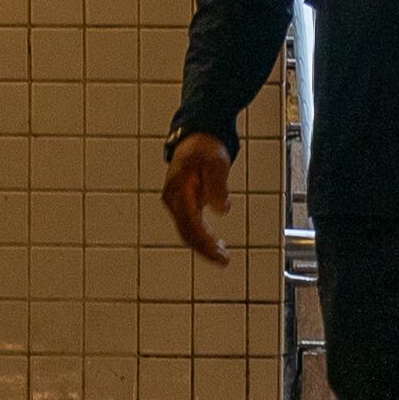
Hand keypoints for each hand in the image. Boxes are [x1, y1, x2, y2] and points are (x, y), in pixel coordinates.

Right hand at [161, 130, 236, 263]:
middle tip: (224, 261)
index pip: (190, 225)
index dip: (204, 243)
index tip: (220, 254)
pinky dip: (203, 237)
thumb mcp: (216, 162)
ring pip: (187, 232)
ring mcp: (176, 203)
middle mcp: (173, 200)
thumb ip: (218, 186)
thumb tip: (222, 210)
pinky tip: (217, 244)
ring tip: (223, 256)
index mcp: (179, 191)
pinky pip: (190, 226)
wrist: (196, 138)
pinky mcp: (183, 204)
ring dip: (204, 246)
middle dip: (204, 250)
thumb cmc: (206, 148)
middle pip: (187, 233)